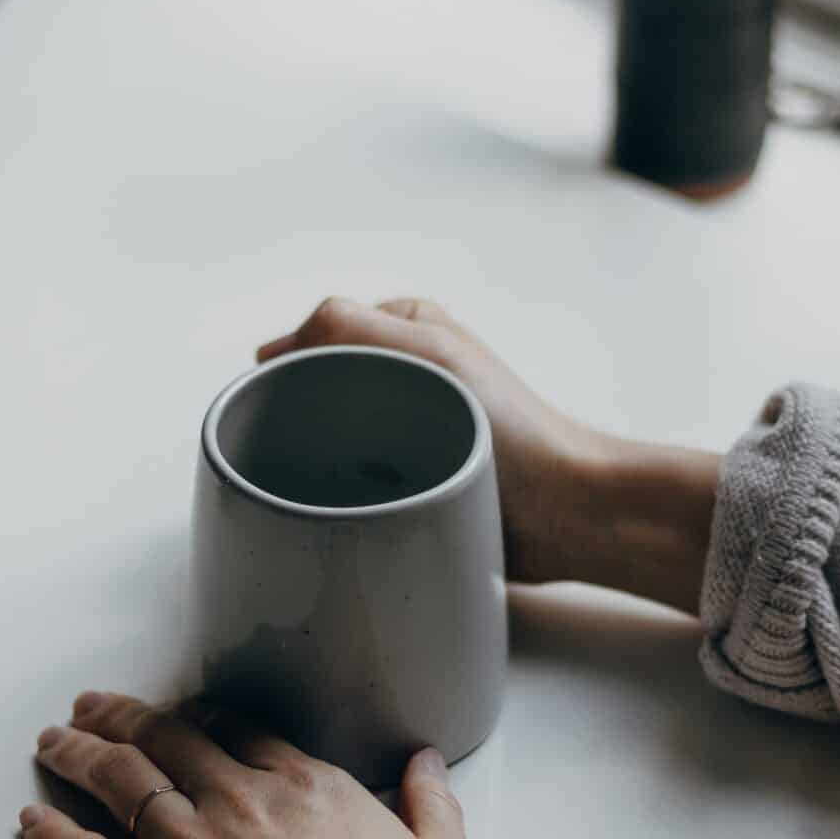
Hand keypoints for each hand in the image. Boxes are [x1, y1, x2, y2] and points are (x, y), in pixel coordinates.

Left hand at [20, 692, 479, 838]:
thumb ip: (433, 809)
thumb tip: (427, 765)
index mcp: (308, 790)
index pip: (239, 734)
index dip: (200, 718)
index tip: (179, 713)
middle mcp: (240, 806)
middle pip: (166, 742)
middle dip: (123, 717)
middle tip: (92, 705)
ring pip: (119, 784)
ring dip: (79, 756)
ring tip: (53, 741)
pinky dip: (55, 837)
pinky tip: (31, 820)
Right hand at [260, 297, 719, 613]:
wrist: (565, 512)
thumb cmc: (511, 429)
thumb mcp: (429, 351)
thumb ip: (348, 326)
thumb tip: (274, 349)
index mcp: (406, 329)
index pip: (314, 336)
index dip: (287, 370)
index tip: (274, 409)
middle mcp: (405, 374)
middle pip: (316, 389)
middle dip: (298, 419)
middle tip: (291, 455)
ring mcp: (408, 429)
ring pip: (330, 439)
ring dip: (318, 463)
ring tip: (317, 487)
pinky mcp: (413, 481)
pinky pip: (355, 483)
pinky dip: (341, 494)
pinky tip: (337, 511)